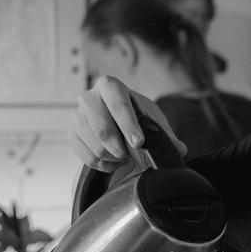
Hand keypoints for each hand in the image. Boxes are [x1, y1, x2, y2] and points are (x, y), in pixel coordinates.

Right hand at [70, 75, 186, 170]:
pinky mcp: (71, 134)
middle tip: (132, 155)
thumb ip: (166, 133)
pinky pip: (87, 157)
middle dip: (121, 149)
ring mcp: (77, 116)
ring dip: (114, 158)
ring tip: (125, 156)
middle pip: (103, 130)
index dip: (129, 126)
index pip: (119, 105)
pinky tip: (114, 161)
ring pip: (96, 147)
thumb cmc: (136, 114)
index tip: (139, 143)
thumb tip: (179, 149)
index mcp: (110, 86)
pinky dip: (103, 165)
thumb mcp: (153, 118)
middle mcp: (89, 97)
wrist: (115, 116)